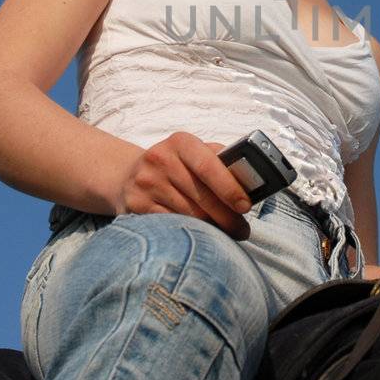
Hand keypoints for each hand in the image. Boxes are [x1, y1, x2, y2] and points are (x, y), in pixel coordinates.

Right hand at [115, 132, 252, 240]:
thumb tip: (249, 182)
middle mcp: (160, 160)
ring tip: (227, 234)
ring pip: (189, 215)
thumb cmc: (175, 165)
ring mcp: (146, 184)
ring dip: (212, 229)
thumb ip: (220, 161)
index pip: (208, 166)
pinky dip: (190, 233)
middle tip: (243, 230)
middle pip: (201, 197)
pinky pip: (172, 225)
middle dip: (227, 217)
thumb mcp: (194, 153)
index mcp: (181, 143)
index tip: (245, 206)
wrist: (129, 175)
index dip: (229, 188)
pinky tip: (201, 236)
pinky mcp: (136, 206)